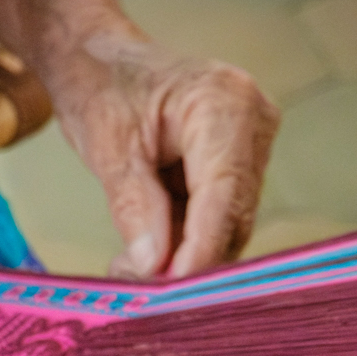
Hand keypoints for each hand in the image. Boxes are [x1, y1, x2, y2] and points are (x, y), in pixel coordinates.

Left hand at [47, 29, 279, 279]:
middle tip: (136, 292)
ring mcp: (252, 142)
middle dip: (187, 261)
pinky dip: (184, 240)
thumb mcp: (108, 149)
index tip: (171, 294)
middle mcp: (254, 121)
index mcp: (225, 104)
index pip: (224, 195)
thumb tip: (153, 268)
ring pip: (228, 224)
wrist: (103, 61)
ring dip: (182, 256)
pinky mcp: (239, 163)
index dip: (200, 251)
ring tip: (129, 271)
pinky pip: (218, 216)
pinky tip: (146, 254)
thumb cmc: (102, 88)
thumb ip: (134, 208)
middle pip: (233, 216)